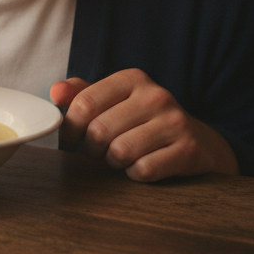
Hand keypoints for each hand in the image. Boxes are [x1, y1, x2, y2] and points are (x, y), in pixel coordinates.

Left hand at [49, 69, 238, 181]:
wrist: (198, 141)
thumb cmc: (144, 122)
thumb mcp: (114, 101)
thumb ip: (82, 94)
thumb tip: (55, 92)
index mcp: (133, 79)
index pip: (84, 103)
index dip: (68, 129)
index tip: (69, 141)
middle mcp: (156, 95)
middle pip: (98, 130)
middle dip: (91, 149)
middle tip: (98, 152)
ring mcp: (175, 121)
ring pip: (120, 152)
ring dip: (113, 162)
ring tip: (120, 157)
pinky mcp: (188, 149)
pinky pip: (143, 170)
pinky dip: (135, 174)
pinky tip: (141, 166)